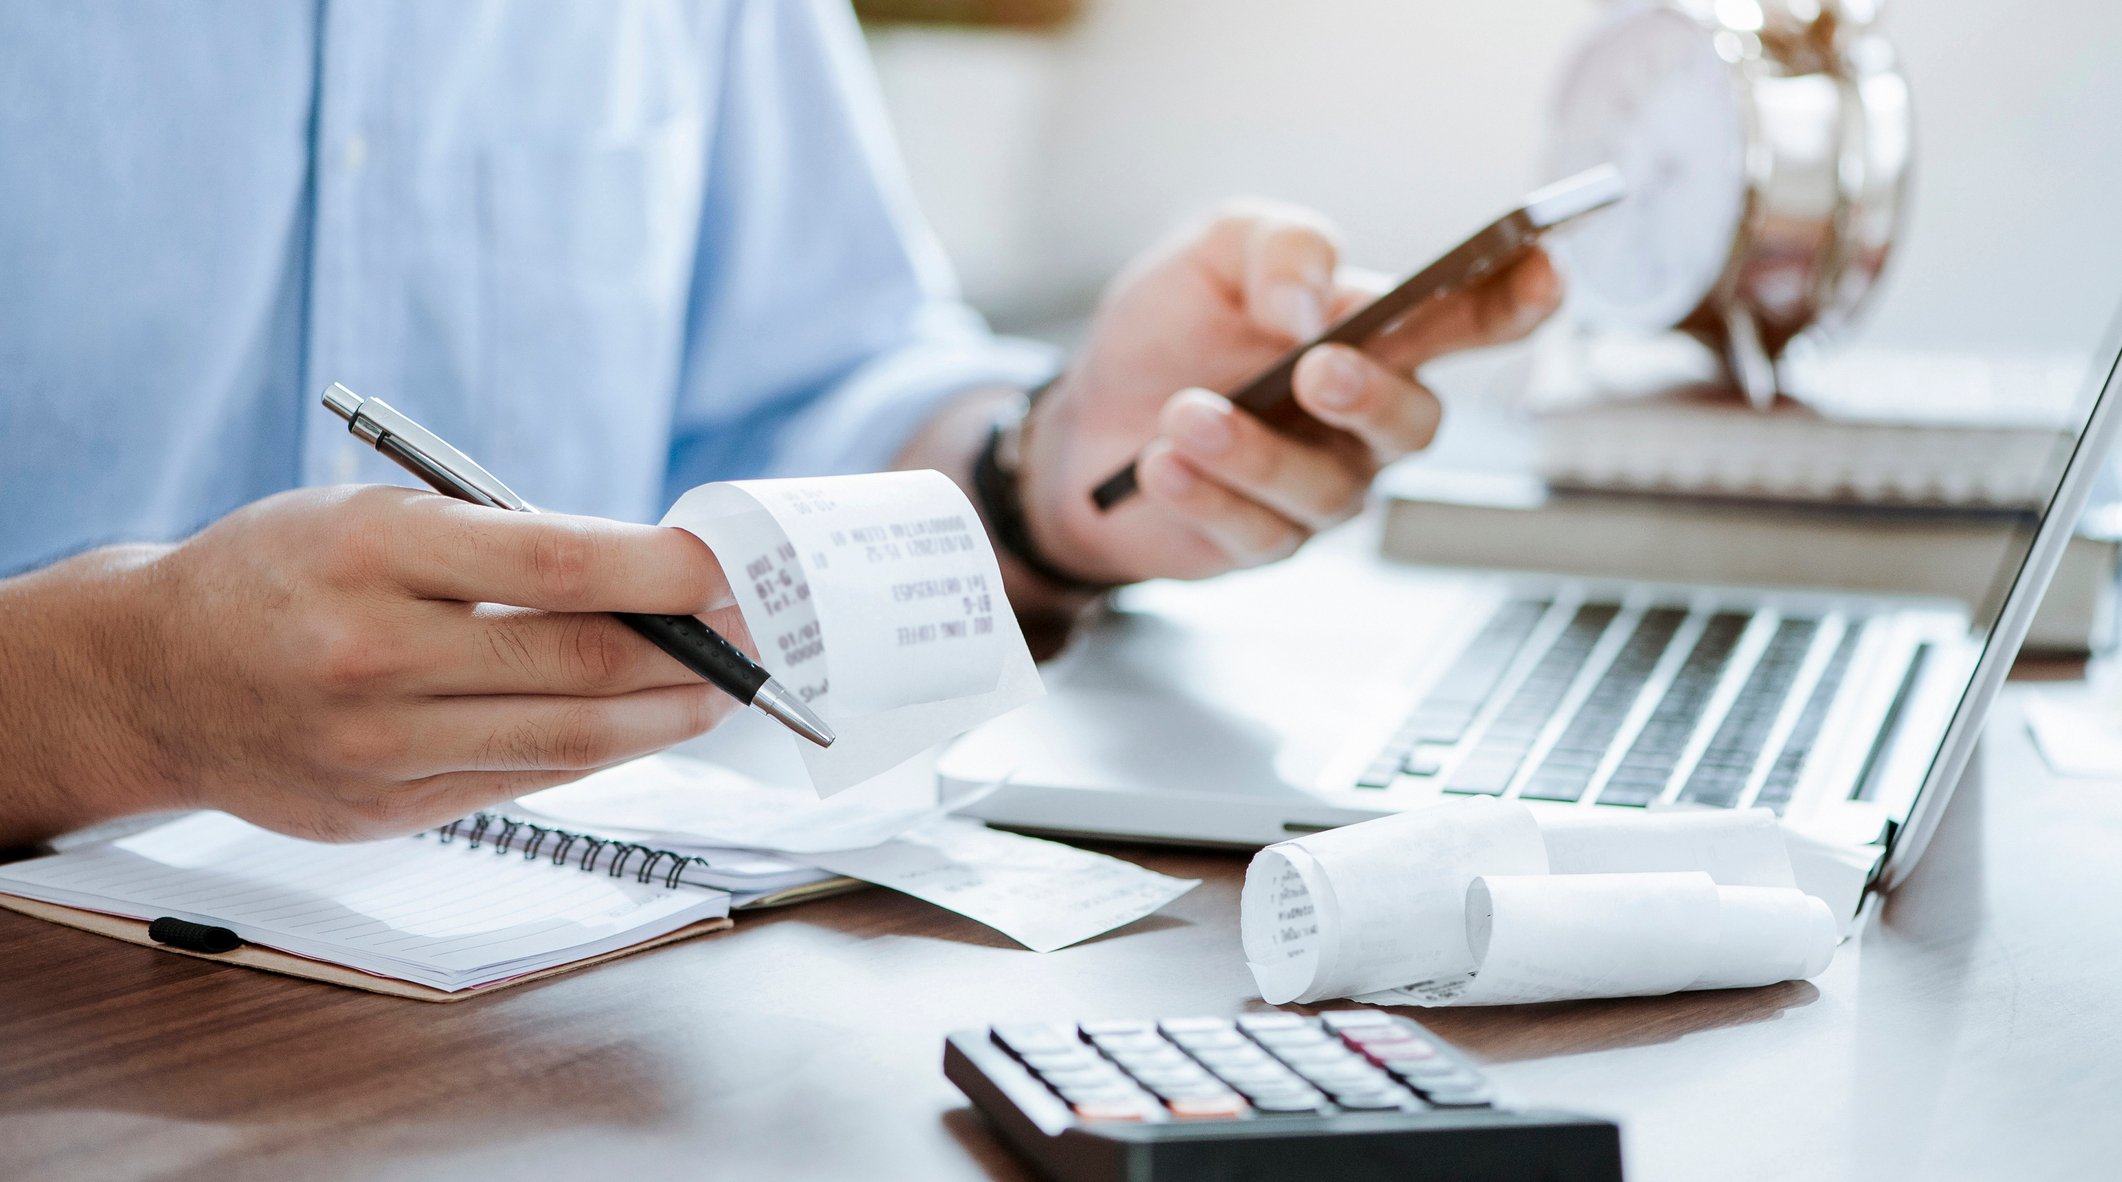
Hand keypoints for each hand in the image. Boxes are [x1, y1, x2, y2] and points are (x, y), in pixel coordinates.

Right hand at [0, 486, 741, 844]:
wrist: (148, 678)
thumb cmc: (279, 576)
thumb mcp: (374, 519)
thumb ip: (499, 547)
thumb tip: (649, 579)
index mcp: (371, 550)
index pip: (557, 563)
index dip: (663, 571)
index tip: (728, 568)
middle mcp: (371, 653)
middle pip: (580, 662)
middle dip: (690, 649)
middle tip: (754, 633)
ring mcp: (374, 747)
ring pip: (568, 742)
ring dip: (667, 718)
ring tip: (722, 691)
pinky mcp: (379, 812)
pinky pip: (523, 783)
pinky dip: (596, 754)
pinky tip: (638, 728)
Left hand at [1018, 203, 1559, 585]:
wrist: (1081, 417)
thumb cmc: (1168, 332)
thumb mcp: (1213, 253)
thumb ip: (1278, 247)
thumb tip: (1311, 303)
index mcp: (1374, 336)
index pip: (1467, 318)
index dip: (1516, 299)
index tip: (1541, 271)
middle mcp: (1363, 420)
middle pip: (1418, 423)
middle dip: (1374, 397)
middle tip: (1315, 369)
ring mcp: (1320, 487)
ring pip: (1329, 488)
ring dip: (1254, 450)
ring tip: (1183, 412)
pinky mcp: (1262, 542)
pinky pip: (1258, 533)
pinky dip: (1206, 494)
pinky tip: (1160, 462)